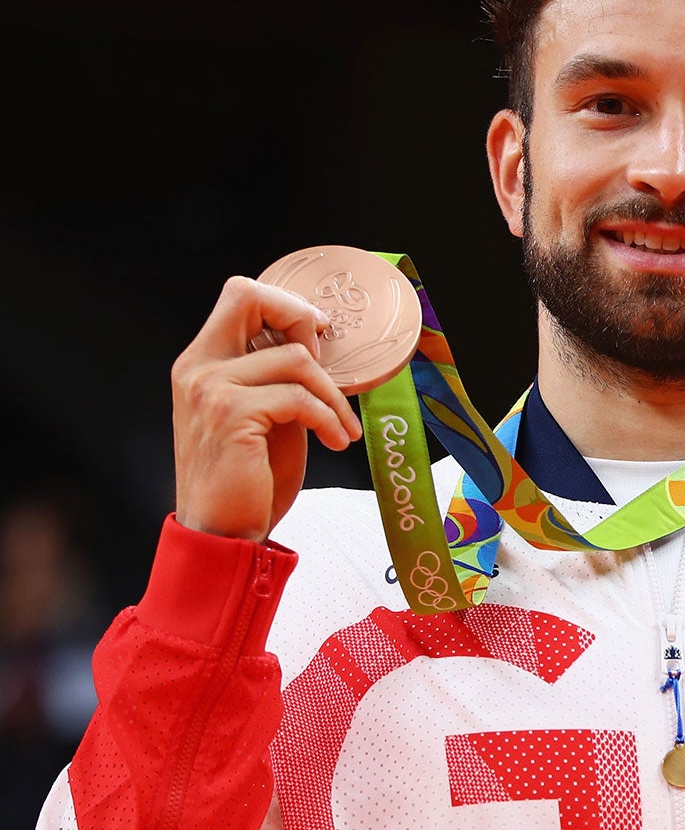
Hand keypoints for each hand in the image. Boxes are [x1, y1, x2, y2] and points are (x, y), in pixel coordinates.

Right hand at [171, 277, 362, 541]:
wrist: (221, 533)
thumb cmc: (246, 479)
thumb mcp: (261, 415)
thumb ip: (274, 376)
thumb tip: (312, 340)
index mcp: (201, 362)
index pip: (238, 296)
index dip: (283, 306)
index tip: (316, 338)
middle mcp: (197, 367)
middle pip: (248, 296)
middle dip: (301, 319)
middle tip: (328, 364)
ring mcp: (210, 388)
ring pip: (295, 357)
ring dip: (332, 395)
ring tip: (341, 427)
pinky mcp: (232, 414)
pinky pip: (301, 398)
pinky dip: (329, 420)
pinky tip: (336, 442)